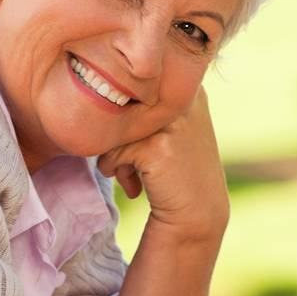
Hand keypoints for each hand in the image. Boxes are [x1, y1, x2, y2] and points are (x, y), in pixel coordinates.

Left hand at [97, 87, 229, 243]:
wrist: (197, 211)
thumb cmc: (176, 168)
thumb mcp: (171, 124)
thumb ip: (146, 102)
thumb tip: (99, 86)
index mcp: (187, 84)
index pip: (134, 86)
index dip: (127, 114)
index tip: (135, 139)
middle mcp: (183, 97)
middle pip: (123, 102)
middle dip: (119, 132)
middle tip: (126, 159)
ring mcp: (172, 121)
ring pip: (116, 126)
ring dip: (114, 153)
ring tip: (129, 173)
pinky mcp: (156, 146)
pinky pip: (113, 152)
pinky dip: (114, 169)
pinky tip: (133, 186)